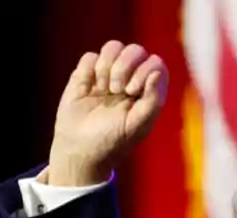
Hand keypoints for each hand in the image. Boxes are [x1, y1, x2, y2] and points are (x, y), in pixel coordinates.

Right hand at [46, 41, 168, 185]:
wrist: (80, 150)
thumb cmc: (113, 142)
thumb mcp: (137, 126)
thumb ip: (153, 101)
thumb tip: (156, 71)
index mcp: (148, 92)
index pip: (155, 63)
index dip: (145, 70)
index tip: (132, 91)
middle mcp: (130, 80)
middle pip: (135, 50)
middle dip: (125, 66)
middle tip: (116, 90)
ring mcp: (108, 75)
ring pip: (113, 47)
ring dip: (107, 65)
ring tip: (103, 89)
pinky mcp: (86, 75)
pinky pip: (90, 57)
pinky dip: (88, 70)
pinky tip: (87, 89)